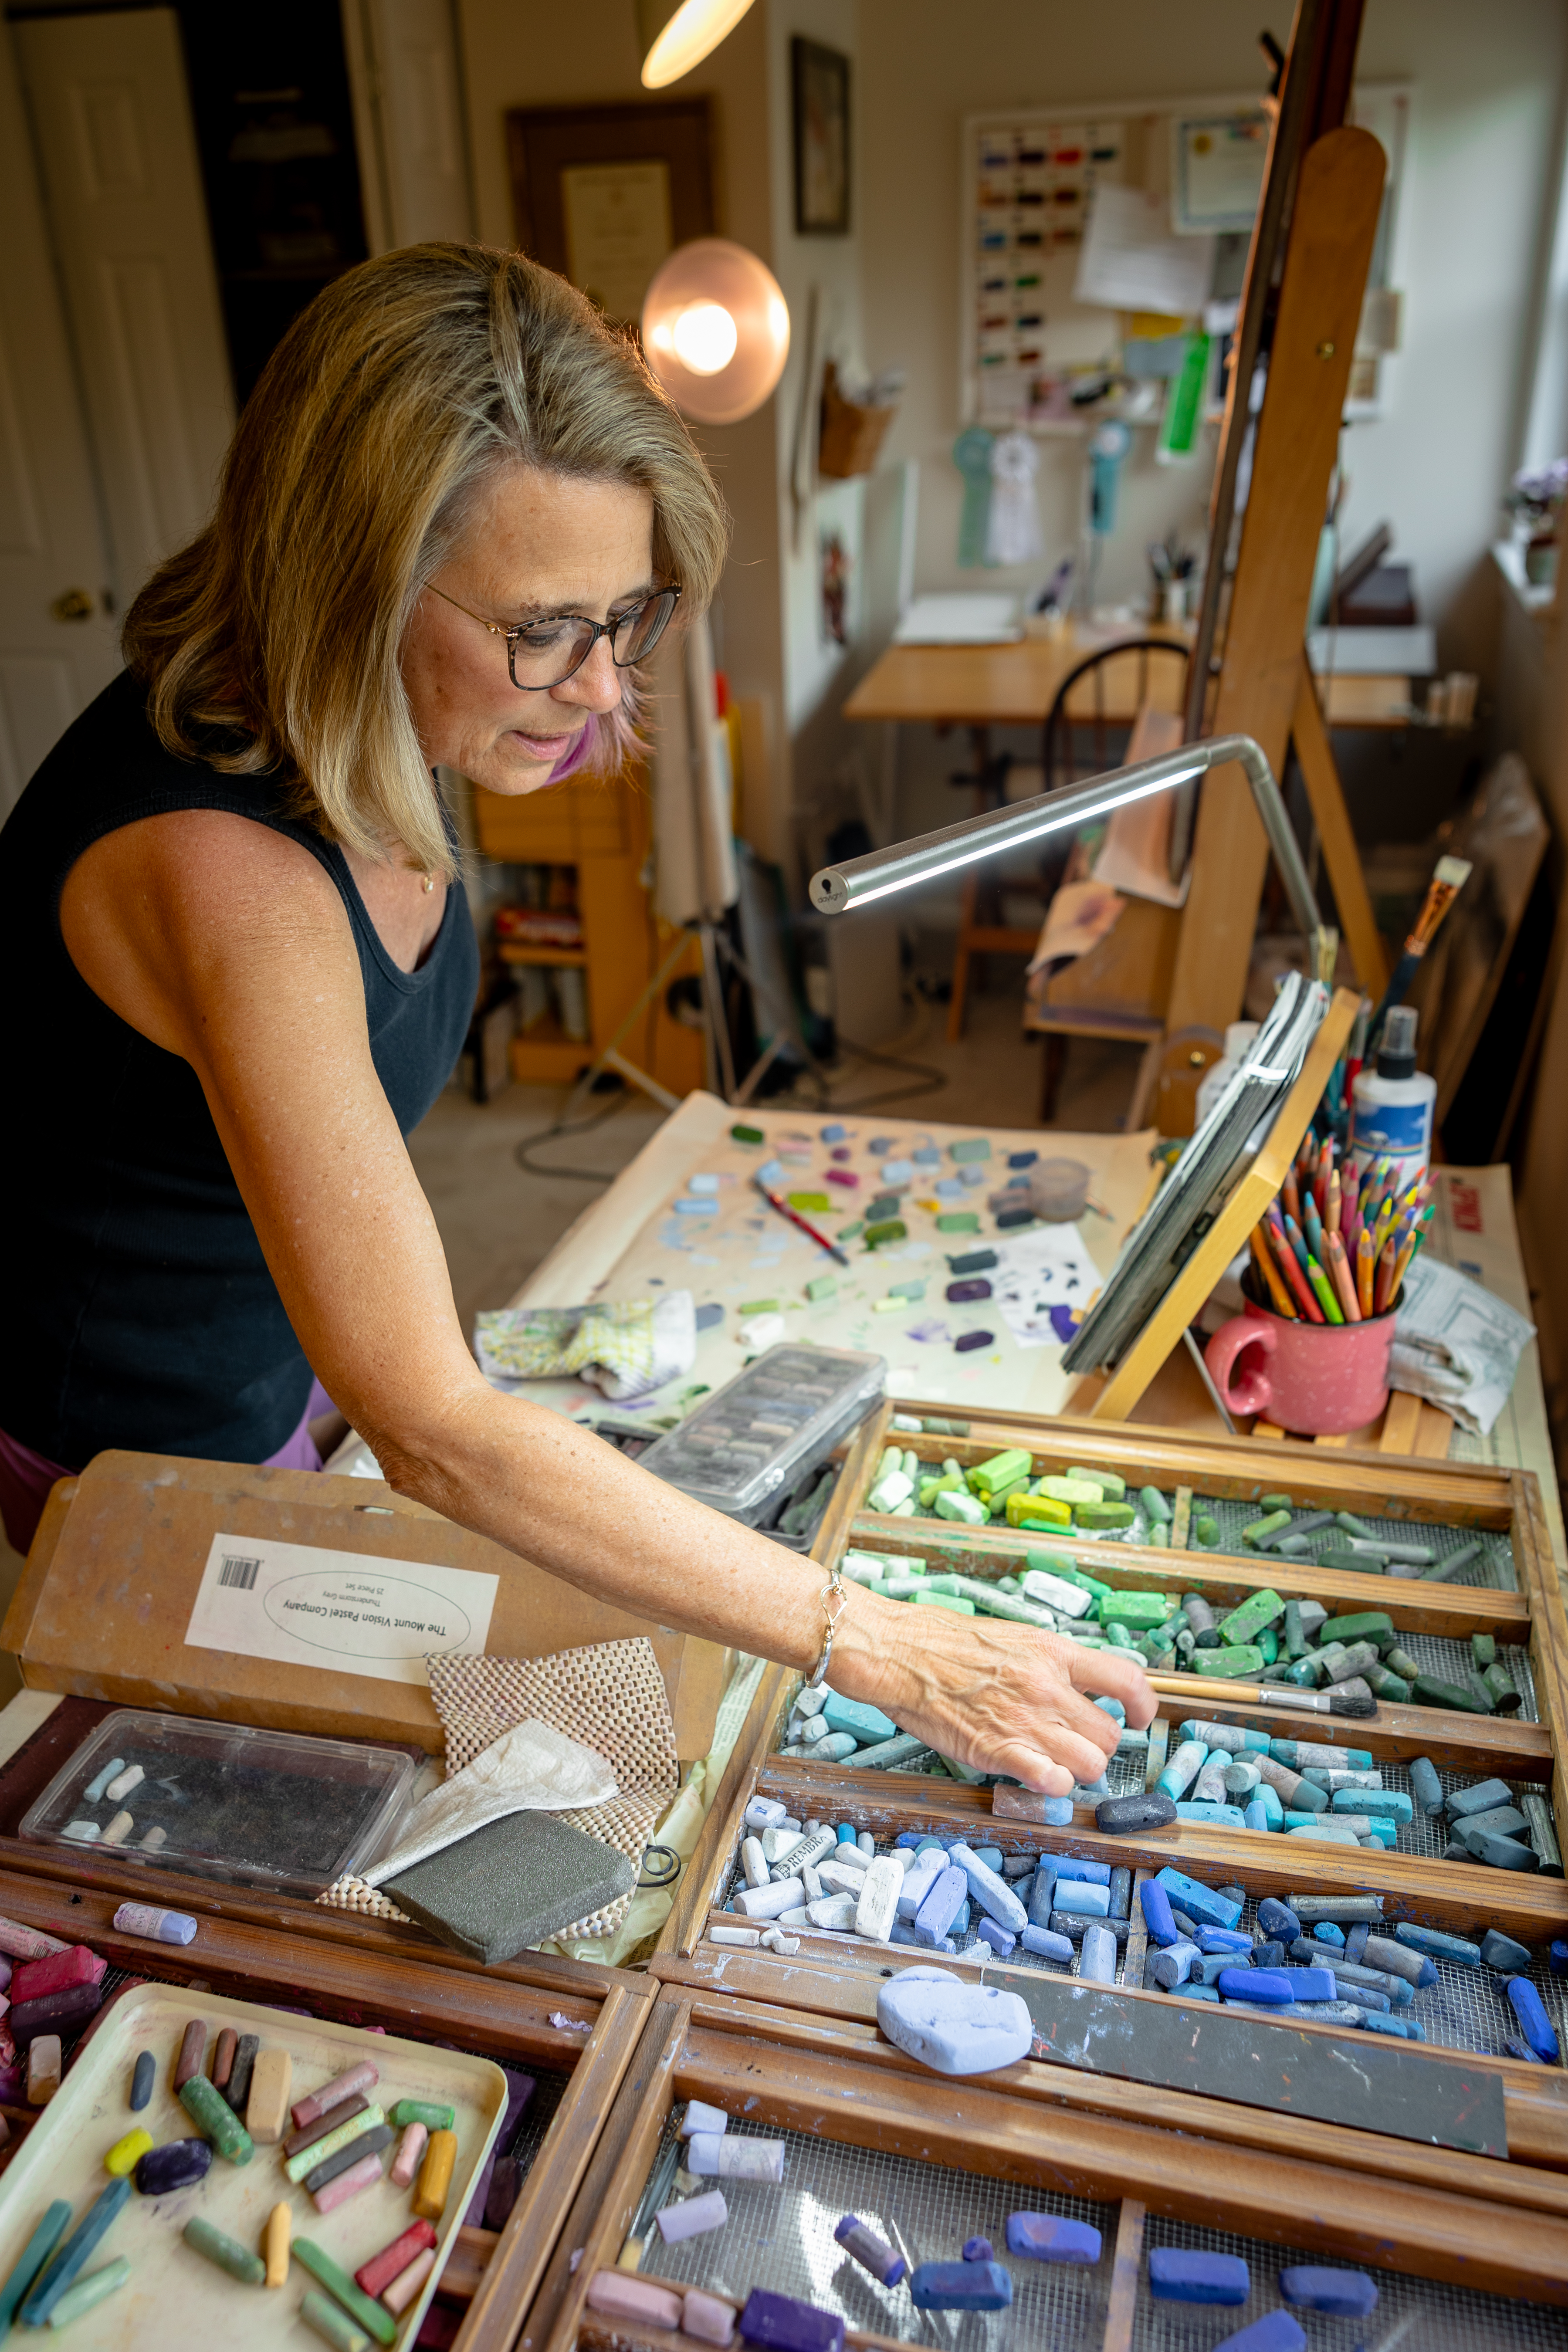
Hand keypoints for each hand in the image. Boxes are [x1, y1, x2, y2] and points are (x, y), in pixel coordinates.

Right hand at [834, 1589, 1156, 1797]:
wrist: (900, 1652)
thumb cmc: (944, 1641)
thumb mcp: (1011, 1637)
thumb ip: (1047, 1662)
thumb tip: (1074, 1684)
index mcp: (1052, 1652)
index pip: (1125, 1678)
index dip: (1142, 1705)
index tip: (1137, 1717)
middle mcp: (1047, 1687)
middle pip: (1108, 1734)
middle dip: (1098, 1746)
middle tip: (1077, 1745)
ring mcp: (1025, 1720)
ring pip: (1089, 1764)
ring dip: (1078, 1770)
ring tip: (1056, 1763)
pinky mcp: (999, 1751)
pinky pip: (1051, 1782)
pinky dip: (1052, 1786)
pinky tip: (1037, 1776)